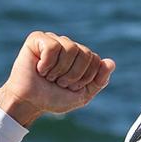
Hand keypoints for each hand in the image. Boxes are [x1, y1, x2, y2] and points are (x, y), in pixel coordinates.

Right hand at [0, 31, 114, 126]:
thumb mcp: (82, 95)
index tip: (71, 87)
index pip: (96, 61)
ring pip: (71, 49)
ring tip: (48, 76)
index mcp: (82, 57)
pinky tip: (39, 68)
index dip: (85, 78)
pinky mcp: (38, 39)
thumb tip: (111, 62)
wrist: (29, 102)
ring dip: (59, 70)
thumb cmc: (53, 98)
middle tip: (59, 82)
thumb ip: (99, 81)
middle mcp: (69, 46)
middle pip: (86, 54)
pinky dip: (47, 63)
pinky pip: (53, 47)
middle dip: (73, 75)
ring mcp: (54, 40)